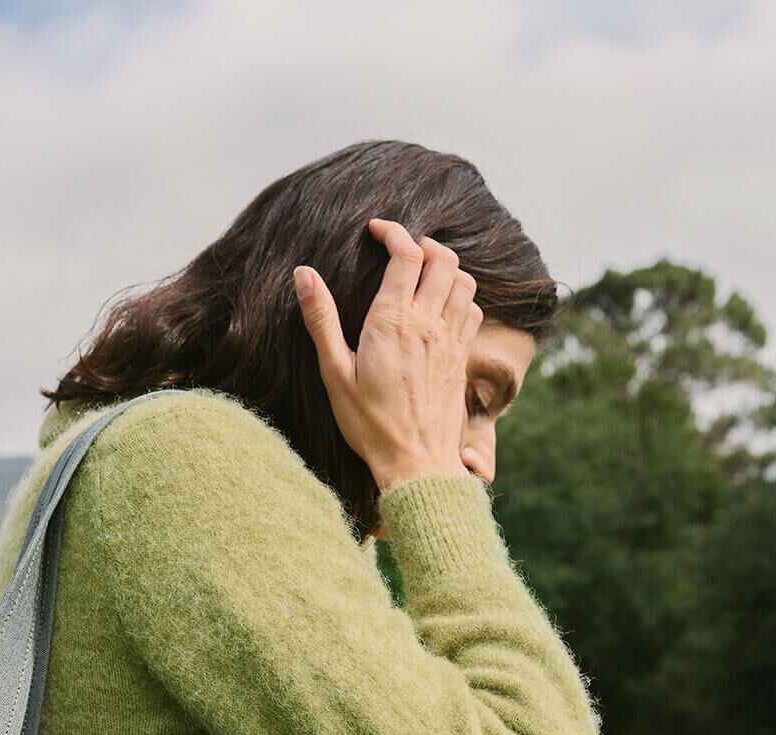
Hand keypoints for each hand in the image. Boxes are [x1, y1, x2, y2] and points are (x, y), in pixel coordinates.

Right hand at [293, 218, 481, 490]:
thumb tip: (303, 275)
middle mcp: (428, 323)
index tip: (378, 230)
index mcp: (393, 321)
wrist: (416, 463)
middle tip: (403, 251)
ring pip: (464, 281)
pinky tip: (444, 307)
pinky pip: (472, 310)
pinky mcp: (461, 358)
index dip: (394, 232)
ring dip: (447, 267)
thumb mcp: (335, 374)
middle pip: (443, 259)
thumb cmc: (370, 425)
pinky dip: (462, 296)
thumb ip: (321, 320)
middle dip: (424, 245)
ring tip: (425, 273)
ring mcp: (450, 340)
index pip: (407, 254)